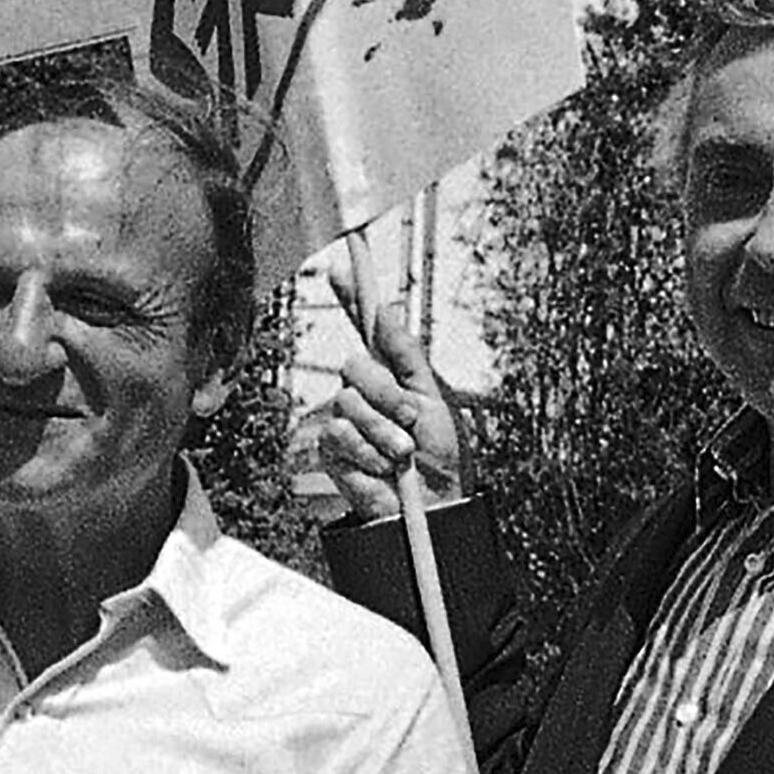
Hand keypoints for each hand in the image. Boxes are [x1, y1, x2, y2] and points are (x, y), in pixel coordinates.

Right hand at [312, 300, 466, 522]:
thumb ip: (407, 355)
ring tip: (402, 455)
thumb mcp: (434, 398)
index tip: (342, 269)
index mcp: (390, 372)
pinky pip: (339, 437)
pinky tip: (383, 470)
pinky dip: (368, 455)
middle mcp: (362, 390)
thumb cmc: (441, 455)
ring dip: (383, 433)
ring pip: (346, 405)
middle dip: (388, 396)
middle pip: (355, 367)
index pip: (365, 326)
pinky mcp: (332, 450)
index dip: (352, 297)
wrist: (433, 505)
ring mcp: (344, 419)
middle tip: (410, 421)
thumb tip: (388, 311)